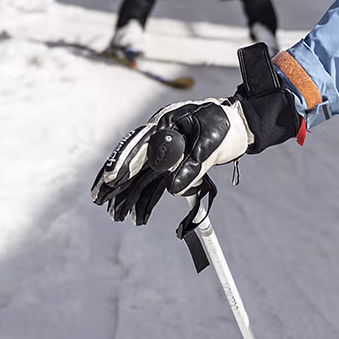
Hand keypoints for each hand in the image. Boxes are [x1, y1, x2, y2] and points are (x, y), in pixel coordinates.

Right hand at [91, 44, 303, 225]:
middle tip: (98, 198)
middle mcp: (161, 136)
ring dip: (129, 194)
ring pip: (142, 174)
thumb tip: (173, 188)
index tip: (113, 177)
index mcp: (167, 123)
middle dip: (115, 181)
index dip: (124, 161)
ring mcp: (166, 150)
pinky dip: (147, 197)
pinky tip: (138, 215)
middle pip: (133, 160)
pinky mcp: (173, 163)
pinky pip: (156, 181)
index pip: (140, 143)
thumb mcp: (213, 144)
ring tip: (114, 214)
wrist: (241, 124)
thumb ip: (193, 165)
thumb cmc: (227, 126)